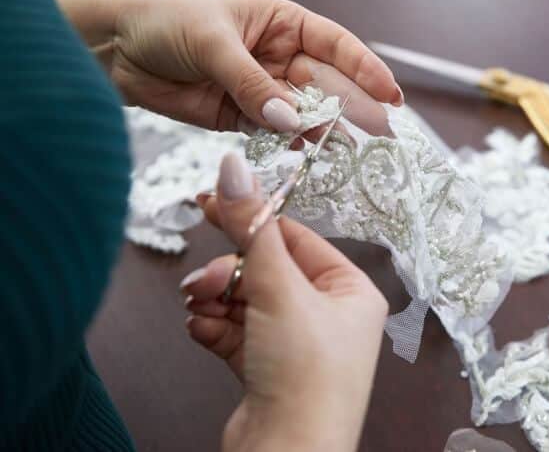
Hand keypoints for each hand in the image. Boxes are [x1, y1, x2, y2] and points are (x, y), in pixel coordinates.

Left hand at [54, 0, 401, 133]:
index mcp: (282, 24)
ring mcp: (263, 89)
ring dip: (321, 131)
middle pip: (326, 85)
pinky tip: (305, 155)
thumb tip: (291, 121)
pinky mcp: (242, 117)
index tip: (391, 94)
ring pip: (303, 114)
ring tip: (343, 150)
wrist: (116, 49)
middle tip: (378, 133)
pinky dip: (289, 146)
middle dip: (351, 107)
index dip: (366, 69)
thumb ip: (253, 84)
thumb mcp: (215, 43)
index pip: (335, 46)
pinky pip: (275, 134)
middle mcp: (279, 57)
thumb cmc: (166, 21)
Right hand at [180, 153, 387, 451]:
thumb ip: (253, 227)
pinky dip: (215, 326)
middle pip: (266, 270)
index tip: (213, 201)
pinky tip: (201, 328)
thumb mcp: (278, 289)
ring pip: (246, 300)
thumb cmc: (306, 379)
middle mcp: (328, 315)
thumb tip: (235, 170)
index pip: (295, 238)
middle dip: (229, 271)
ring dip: (216, 298)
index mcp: (350, 290)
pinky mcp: (269, 368)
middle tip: (203, 276)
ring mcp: (298, 343)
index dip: (253, 220)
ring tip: (198, 305)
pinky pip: (236, 331)